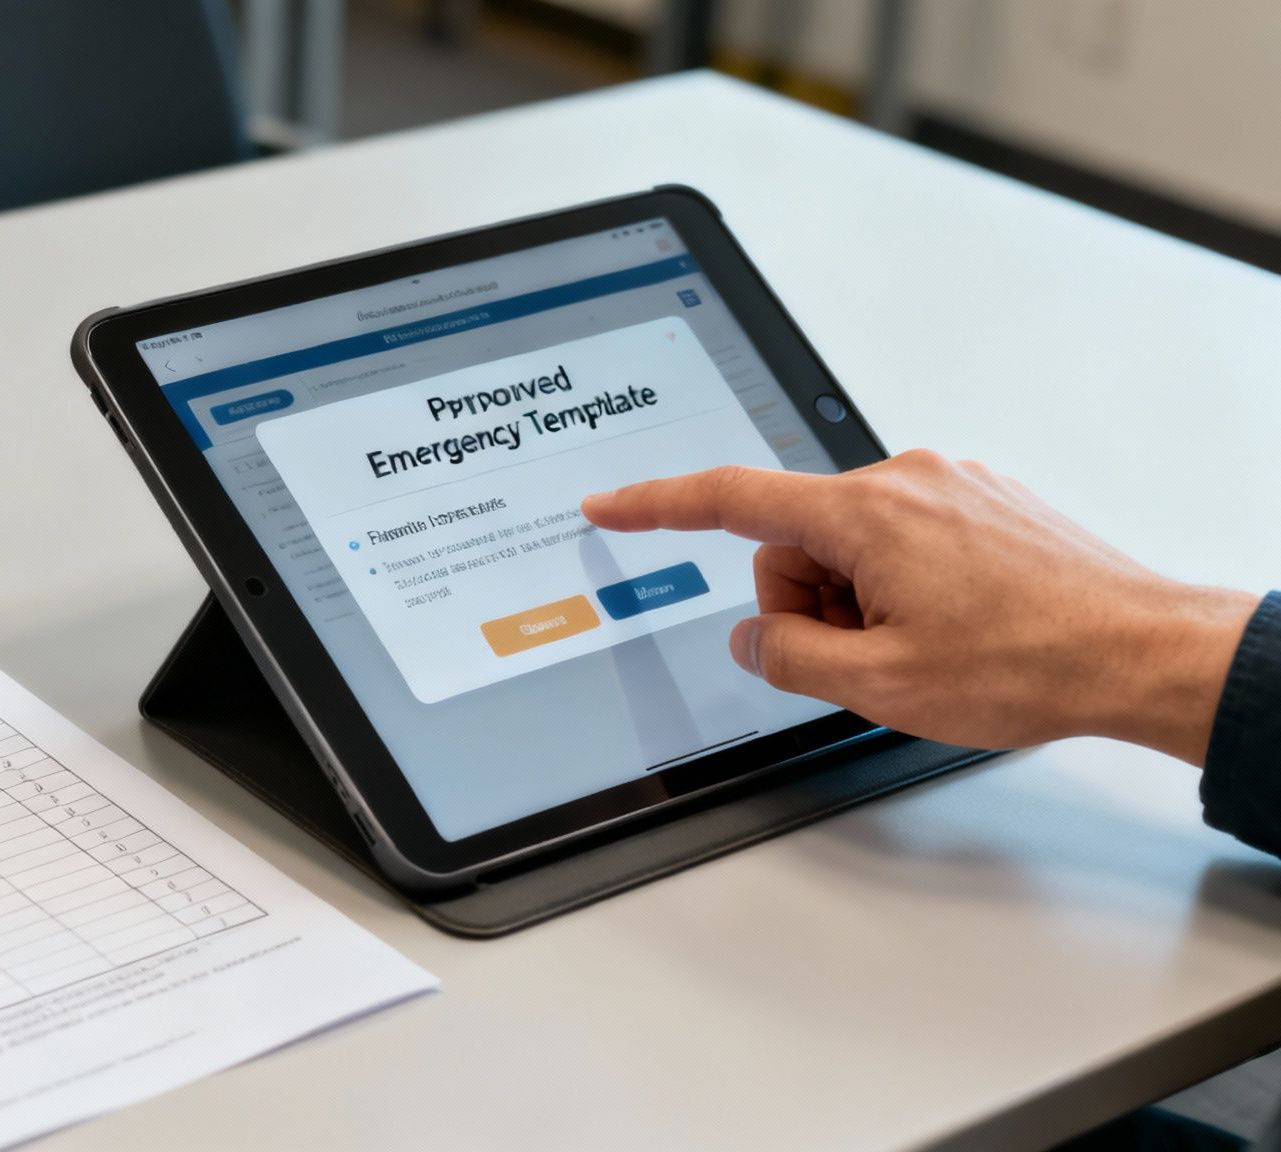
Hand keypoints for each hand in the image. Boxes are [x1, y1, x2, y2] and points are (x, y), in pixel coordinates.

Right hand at [581, 450, 1258, 762]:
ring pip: (851, 544)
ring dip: (864, 600)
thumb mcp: (879, 685)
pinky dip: (906, 584)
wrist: (1142, 651)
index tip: (610, 505)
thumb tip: (758, 639)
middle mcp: (903, 478)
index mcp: (864, 514)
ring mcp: (947, 484)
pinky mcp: (980, 499)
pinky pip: (902, 538)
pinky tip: (958, 626)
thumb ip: (789, 657)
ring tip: (929, 646)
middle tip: (870, 657)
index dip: (655, 506)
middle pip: (796, 541)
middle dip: (810, 603)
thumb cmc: (1031, 663)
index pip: (729, 499)